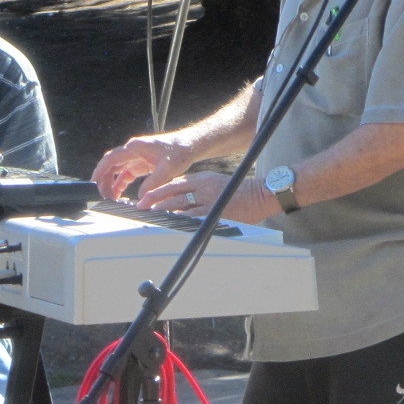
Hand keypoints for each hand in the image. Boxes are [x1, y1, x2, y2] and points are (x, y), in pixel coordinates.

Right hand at [92, 134, 195, 200]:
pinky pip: (125, 175)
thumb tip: (140, 197)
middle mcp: (133, 151)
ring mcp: (136, 157)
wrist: (191, 145)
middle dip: (103, 181)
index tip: (92, 184)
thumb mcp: (168, 169)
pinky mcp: (141, 164)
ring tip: (109, 199)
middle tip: (102, 197)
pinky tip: (118, 195)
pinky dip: (120, 184)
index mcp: (136, 147)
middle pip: (110, 166)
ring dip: (111, 184)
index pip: (111, 159)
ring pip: (116, 171)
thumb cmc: (180, 151)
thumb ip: (153, 183)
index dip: (99, 171)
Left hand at [136, 171, 274, 223]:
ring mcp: (209, 198)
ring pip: (179, 204)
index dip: (158, 190)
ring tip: (149, 218)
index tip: (145, 198)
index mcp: (204, 177)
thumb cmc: (241, 192)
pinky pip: (191, 217)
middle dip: (154, 200)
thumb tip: (181, 203)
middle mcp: (204, 185)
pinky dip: (178, 221)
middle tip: (141, 207)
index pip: (175, 182)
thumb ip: (201, 190)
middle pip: (173, 192)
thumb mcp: (218, 184)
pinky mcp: (215, 211)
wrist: (262, 194)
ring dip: (162, 211)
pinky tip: (168, 225)